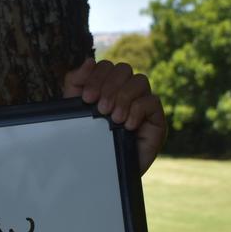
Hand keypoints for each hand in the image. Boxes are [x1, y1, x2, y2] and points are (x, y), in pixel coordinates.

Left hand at [63, 58, 166, 174]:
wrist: (101, 170)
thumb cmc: (88, 138)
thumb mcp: (75, 108)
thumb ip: (76, 82)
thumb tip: (89, 61)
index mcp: (108, 85)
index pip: (107, 66)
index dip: (97, 77)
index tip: (86, 98)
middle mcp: (127, 90)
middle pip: (124, 69)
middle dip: (109, 87)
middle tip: (100, 109)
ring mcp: (143, 103)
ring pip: (140, 81)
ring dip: (123, 97)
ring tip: (113, 118)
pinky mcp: (156, 119)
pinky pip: (152, 101)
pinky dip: (137, 110)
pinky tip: (126, 125)